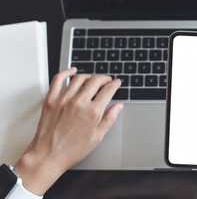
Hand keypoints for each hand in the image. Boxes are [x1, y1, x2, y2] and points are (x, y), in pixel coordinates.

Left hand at [14, 68, 122, 195]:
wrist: (48, 156)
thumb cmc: (72, 150)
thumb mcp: (97, 137)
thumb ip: (109, 119)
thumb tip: (118, 107)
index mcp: (93, 112)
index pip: (108, 90)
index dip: (115, 84)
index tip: (117, 83)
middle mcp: (79, 103)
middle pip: (96, 81)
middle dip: (105, 78)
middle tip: (107, 80)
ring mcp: (64, 100)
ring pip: (80, 78)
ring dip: (90, 76)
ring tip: (93, 78)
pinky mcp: (51, 100)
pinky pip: (59, 79)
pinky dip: (67, 72)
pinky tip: (73, 71)